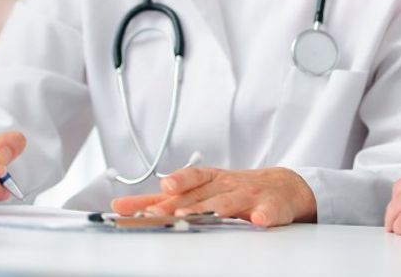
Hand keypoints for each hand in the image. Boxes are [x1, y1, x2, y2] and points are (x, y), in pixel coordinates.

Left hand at [110, 166, 316, 226]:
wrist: (280, 186)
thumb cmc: (233, 189)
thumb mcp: (198, 190)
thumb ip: (161, 200)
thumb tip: (120, 206)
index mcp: (209, 179)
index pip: (189, 180)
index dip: (177, 183)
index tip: (163, 188)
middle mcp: (227, 185)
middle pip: (205, 195)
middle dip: (187, 204)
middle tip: (170, 215)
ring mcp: (249, 196)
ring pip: (233, 202)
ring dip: (220, 208)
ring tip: (208, 215)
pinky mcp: (271, 207)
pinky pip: (268, 211)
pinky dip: (264, 216)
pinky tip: (258, 221)